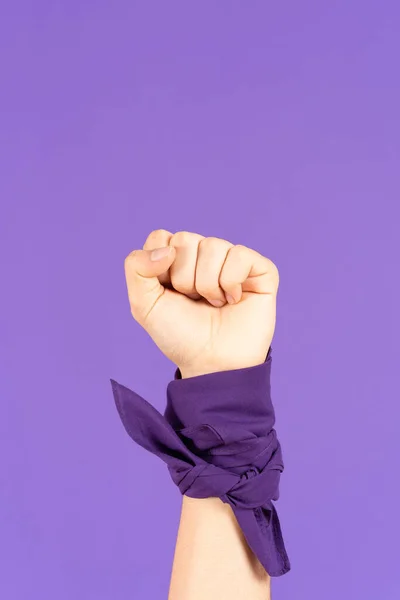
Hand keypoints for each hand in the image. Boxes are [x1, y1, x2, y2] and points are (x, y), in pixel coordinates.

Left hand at [124, 229, 279, 377]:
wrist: (212, 364)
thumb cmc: (180, 336)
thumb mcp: (144, 305)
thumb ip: (136, 268)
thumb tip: (167, 249)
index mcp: (176, 259)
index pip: (161, 237)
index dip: (159, 268)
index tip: (168, 293)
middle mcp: (205, 255)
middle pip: (185, 239)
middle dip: (184, 278)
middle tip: (194, 300)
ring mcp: (233, 261)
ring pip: (213, 245)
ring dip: (207, 284)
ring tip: (214, 303)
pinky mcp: (259, 270)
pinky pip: (240, 255)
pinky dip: (231, 282)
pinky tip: (233, 300)